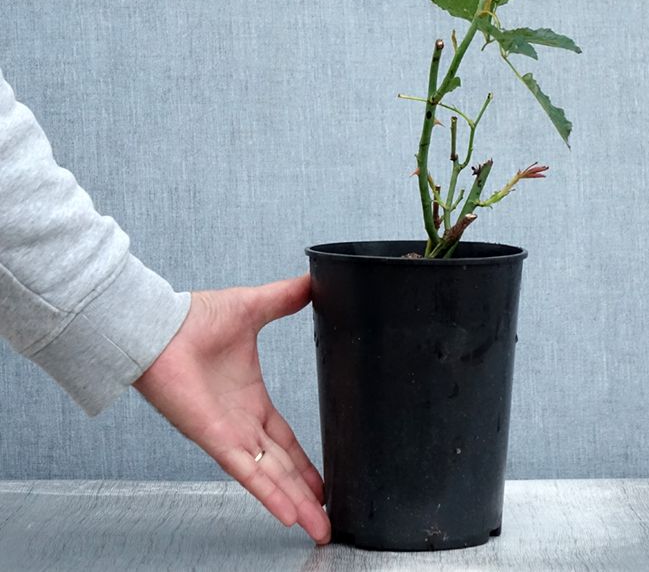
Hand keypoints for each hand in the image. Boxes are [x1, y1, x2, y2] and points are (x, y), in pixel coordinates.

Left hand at [133, 273, 330, 543]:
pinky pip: (247, 472)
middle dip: (306, 494)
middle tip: (329, 518)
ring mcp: (229, 434)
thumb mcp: (255, 307)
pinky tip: (289, 515)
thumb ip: (285, 298)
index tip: (324, 481)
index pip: (284, 441)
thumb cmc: (195, 318)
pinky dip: (269, 493)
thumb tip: (313, 280)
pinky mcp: (215, 438)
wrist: (159, 326)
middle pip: (281, 468)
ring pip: (269, 477)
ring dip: (295, 503)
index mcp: (251, 401)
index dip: (305, 462)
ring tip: (319, 528)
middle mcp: (242, 424)